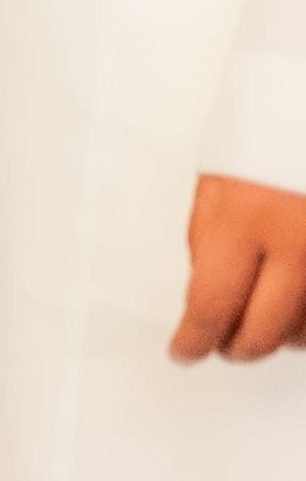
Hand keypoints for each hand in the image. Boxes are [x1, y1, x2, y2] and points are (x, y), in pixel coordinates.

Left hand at [180, 176, 305, 362]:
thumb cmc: (271, 128)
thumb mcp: (220, 182)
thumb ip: (210, 244)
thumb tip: (203, 302)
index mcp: (247, 219)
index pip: (212, 306)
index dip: (195, 340)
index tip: (186, 351)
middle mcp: (301, 245)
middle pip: (264, 333)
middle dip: (237, 347)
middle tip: (223, 344)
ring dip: (283, 336)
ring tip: (266, 316)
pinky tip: (300, 310)